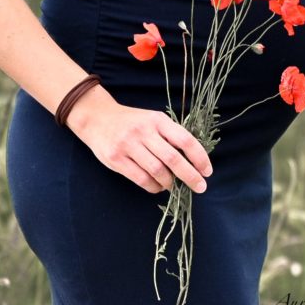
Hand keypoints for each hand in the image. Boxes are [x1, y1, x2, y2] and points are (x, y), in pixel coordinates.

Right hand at [66, 85, 212, 193]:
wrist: (97, 118)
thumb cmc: (131, 122)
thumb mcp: (152, 119)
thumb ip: (170, 135)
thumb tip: (192, 161)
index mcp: (157, 120)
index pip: (184, 140)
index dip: (199, 157)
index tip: (207, 171)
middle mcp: (144, 131)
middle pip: (173, 158)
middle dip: (190, 175)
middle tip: (200, 187)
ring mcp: (128, 145)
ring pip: (157, 171)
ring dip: (169, 183)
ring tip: (172, 185)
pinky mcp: (116, 159)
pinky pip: (141, 178)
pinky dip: (153, 186)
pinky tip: (158, 187)